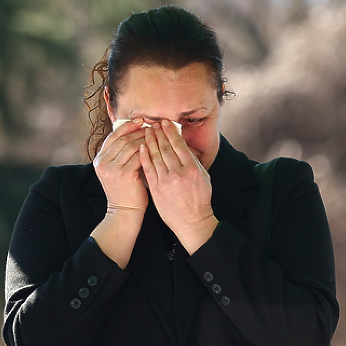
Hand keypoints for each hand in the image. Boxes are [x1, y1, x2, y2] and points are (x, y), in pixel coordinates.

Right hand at [94, 118, 148, 212]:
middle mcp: (102, 162)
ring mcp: (111, 168)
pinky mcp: (123, 174)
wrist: (125, 211)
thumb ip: (122, 155)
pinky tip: (156, 146)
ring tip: (156, 134)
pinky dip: (147, 149)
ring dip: (144, 138)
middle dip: (138, 130)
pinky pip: (138, 155)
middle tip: (152, 125)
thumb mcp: (118, 170)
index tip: (140, 121)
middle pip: (122, 138)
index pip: (113, 136)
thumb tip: (136, 134)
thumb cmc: (127, 191)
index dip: (127, 126)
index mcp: (99, 159)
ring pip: (130, 145)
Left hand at [140, 120, 217, 253]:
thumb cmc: (200, 200)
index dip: (171, 132)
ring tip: (146, 132)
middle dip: (159, 133)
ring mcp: (166, 181)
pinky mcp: (156, 189)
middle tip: (154, 123)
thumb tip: (183, 146)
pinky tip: (141, 147)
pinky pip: (148, 169)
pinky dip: (144, 157)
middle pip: (166, 148)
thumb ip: (193, 161)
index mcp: (192, 169)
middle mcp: (178, 173)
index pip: (179, 145)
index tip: (166, 123)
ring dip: (150, 142)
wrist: (191, 222)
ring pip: (156, 156)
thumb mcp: (204, 177)